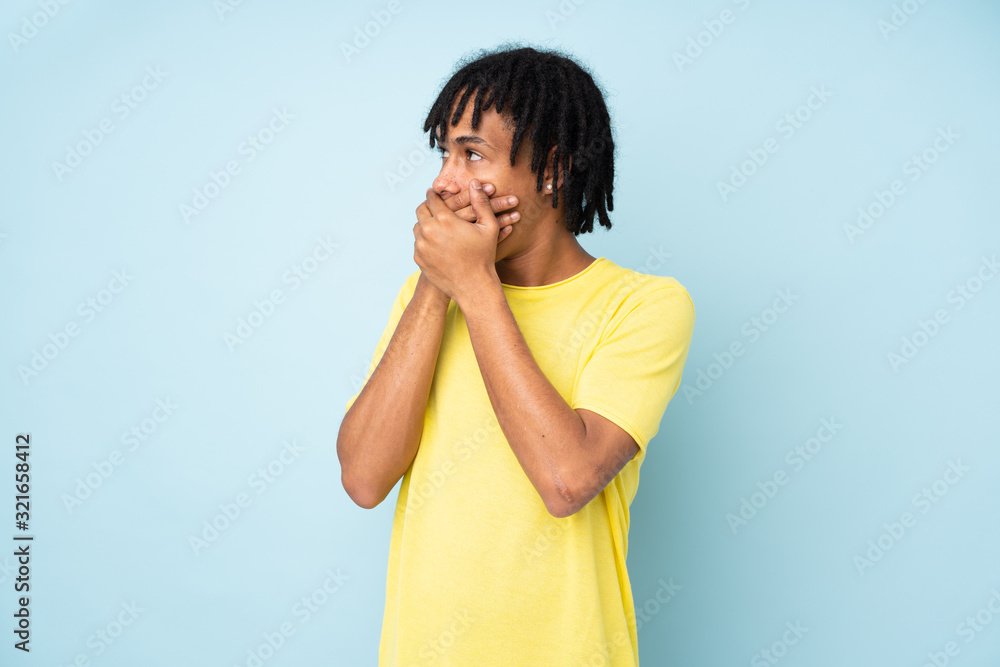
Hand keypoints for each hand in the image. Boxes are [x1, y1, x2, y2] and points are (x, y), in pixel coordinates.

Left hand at [413, 179, 504, 305]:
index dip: (433, 194)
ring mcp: (421, 246)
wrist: (473, 286)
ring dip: (424, 222)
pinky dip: (424, 239)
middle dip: (426, 206)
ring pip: (417, 227)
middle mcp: (429, 231)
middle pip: (420, 210)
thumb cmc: (483, 256)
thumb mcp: (488, 227)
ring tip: (433, 222)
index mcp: (444, 220)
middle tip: (432, 205)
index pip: (432, 199)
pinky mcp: (418, 258)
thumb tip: (475, 183)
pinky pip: (418, 243)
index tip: (434, 192)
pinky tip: (434, 240)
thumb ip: (481, 202)